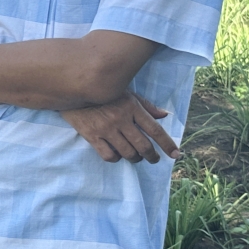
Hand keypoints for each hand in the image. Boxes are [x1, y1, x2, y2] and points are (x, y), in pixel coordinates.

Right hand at [60, 91, 177, 163]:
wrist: (72, 89)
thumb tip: (164, 115)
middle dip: (152, 156)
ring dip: (135, 158)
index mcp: (132, 107)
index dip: (167, 144)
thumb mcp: (126, 93)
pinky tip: (117, 154)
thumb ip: (146, 105)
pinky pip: (109, 155)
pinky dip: (116, 158)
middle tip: (153, 159)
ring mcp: (105, 128)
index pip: (155, 130)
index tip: (176, 154)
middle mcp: (120, 119)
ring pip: (128, 153)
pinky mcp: (91, 135)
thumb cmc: (103, 92)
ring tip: (135, 156)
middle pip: (143, 145)